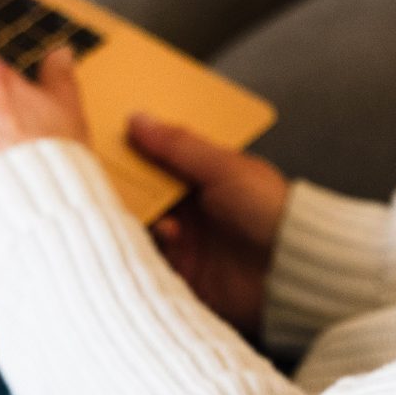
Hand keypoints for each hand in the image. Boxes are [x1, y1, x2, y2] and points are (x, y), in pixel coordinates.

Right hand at [126, 114, 288, 341]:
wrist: (294, 272)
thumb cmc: (272, 212)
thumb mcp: (224, 168)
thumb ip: (178, 145)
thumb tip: (138, 118)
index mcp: (206, 178)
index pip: (159, 160)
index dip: (134, 151)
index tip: (104, 141)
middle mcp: (193, 209)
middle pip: (144, 194)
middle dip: (125, 186)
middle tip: (101, 177)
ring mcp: (187, 243)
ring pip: (142, 226)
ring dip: (135, 218)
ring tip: (133, 207)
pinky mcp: (182, 276)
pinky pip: (149, 261)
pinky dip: (143, 250)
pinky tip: (157, 238)